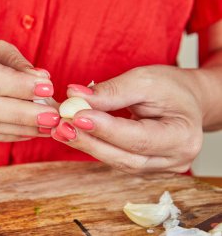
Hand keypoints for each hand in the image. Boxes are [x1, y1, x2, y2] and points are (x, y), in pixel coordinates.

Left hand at [52, 66, 203, 173]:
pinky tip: (74, 134)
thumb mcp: (145, 80)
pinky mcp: (143, 165)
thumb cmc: (171, 88)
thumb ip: (112, 91)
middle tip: (62, 125)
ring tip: (62, 129)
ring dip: (87, 145)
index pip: (139, 138)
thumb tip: (75, 96)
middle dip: (90, 141)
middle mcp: (173, 159)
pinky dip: (94, 145)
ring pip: (116, 161)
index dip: (105, 129)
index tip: (76, 115)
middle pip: (125, 157)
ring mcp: (158, 167)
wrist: (186, 100)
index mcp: (182, 137)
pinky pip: (115, 158)